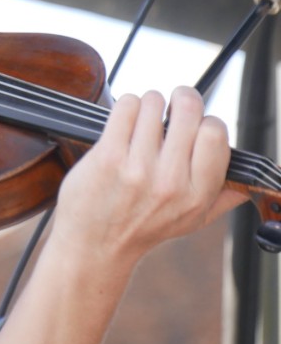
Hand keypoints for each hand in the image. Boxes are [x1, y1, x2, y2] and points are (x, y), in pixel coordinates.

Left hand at [53, 86, 242, 264]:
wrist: (95, 244)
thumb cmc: (142, 227)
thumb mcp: (191, 221)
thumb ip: (222, 198)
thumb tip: (247, 181)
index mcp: (196, 195)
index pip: (216, 135)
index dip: (206, 121)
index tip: (195, 123)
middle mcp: (170, 182)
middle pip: (189, 111)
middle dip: (181, 99)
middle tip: (173, 103)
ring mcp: (138, 168)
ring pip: (154, 103)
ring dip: (150, 102)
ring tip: (144, 115)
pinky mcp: (108, 157)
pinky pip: (126, 107)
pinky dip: (128, 104)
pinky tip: (126, 117)